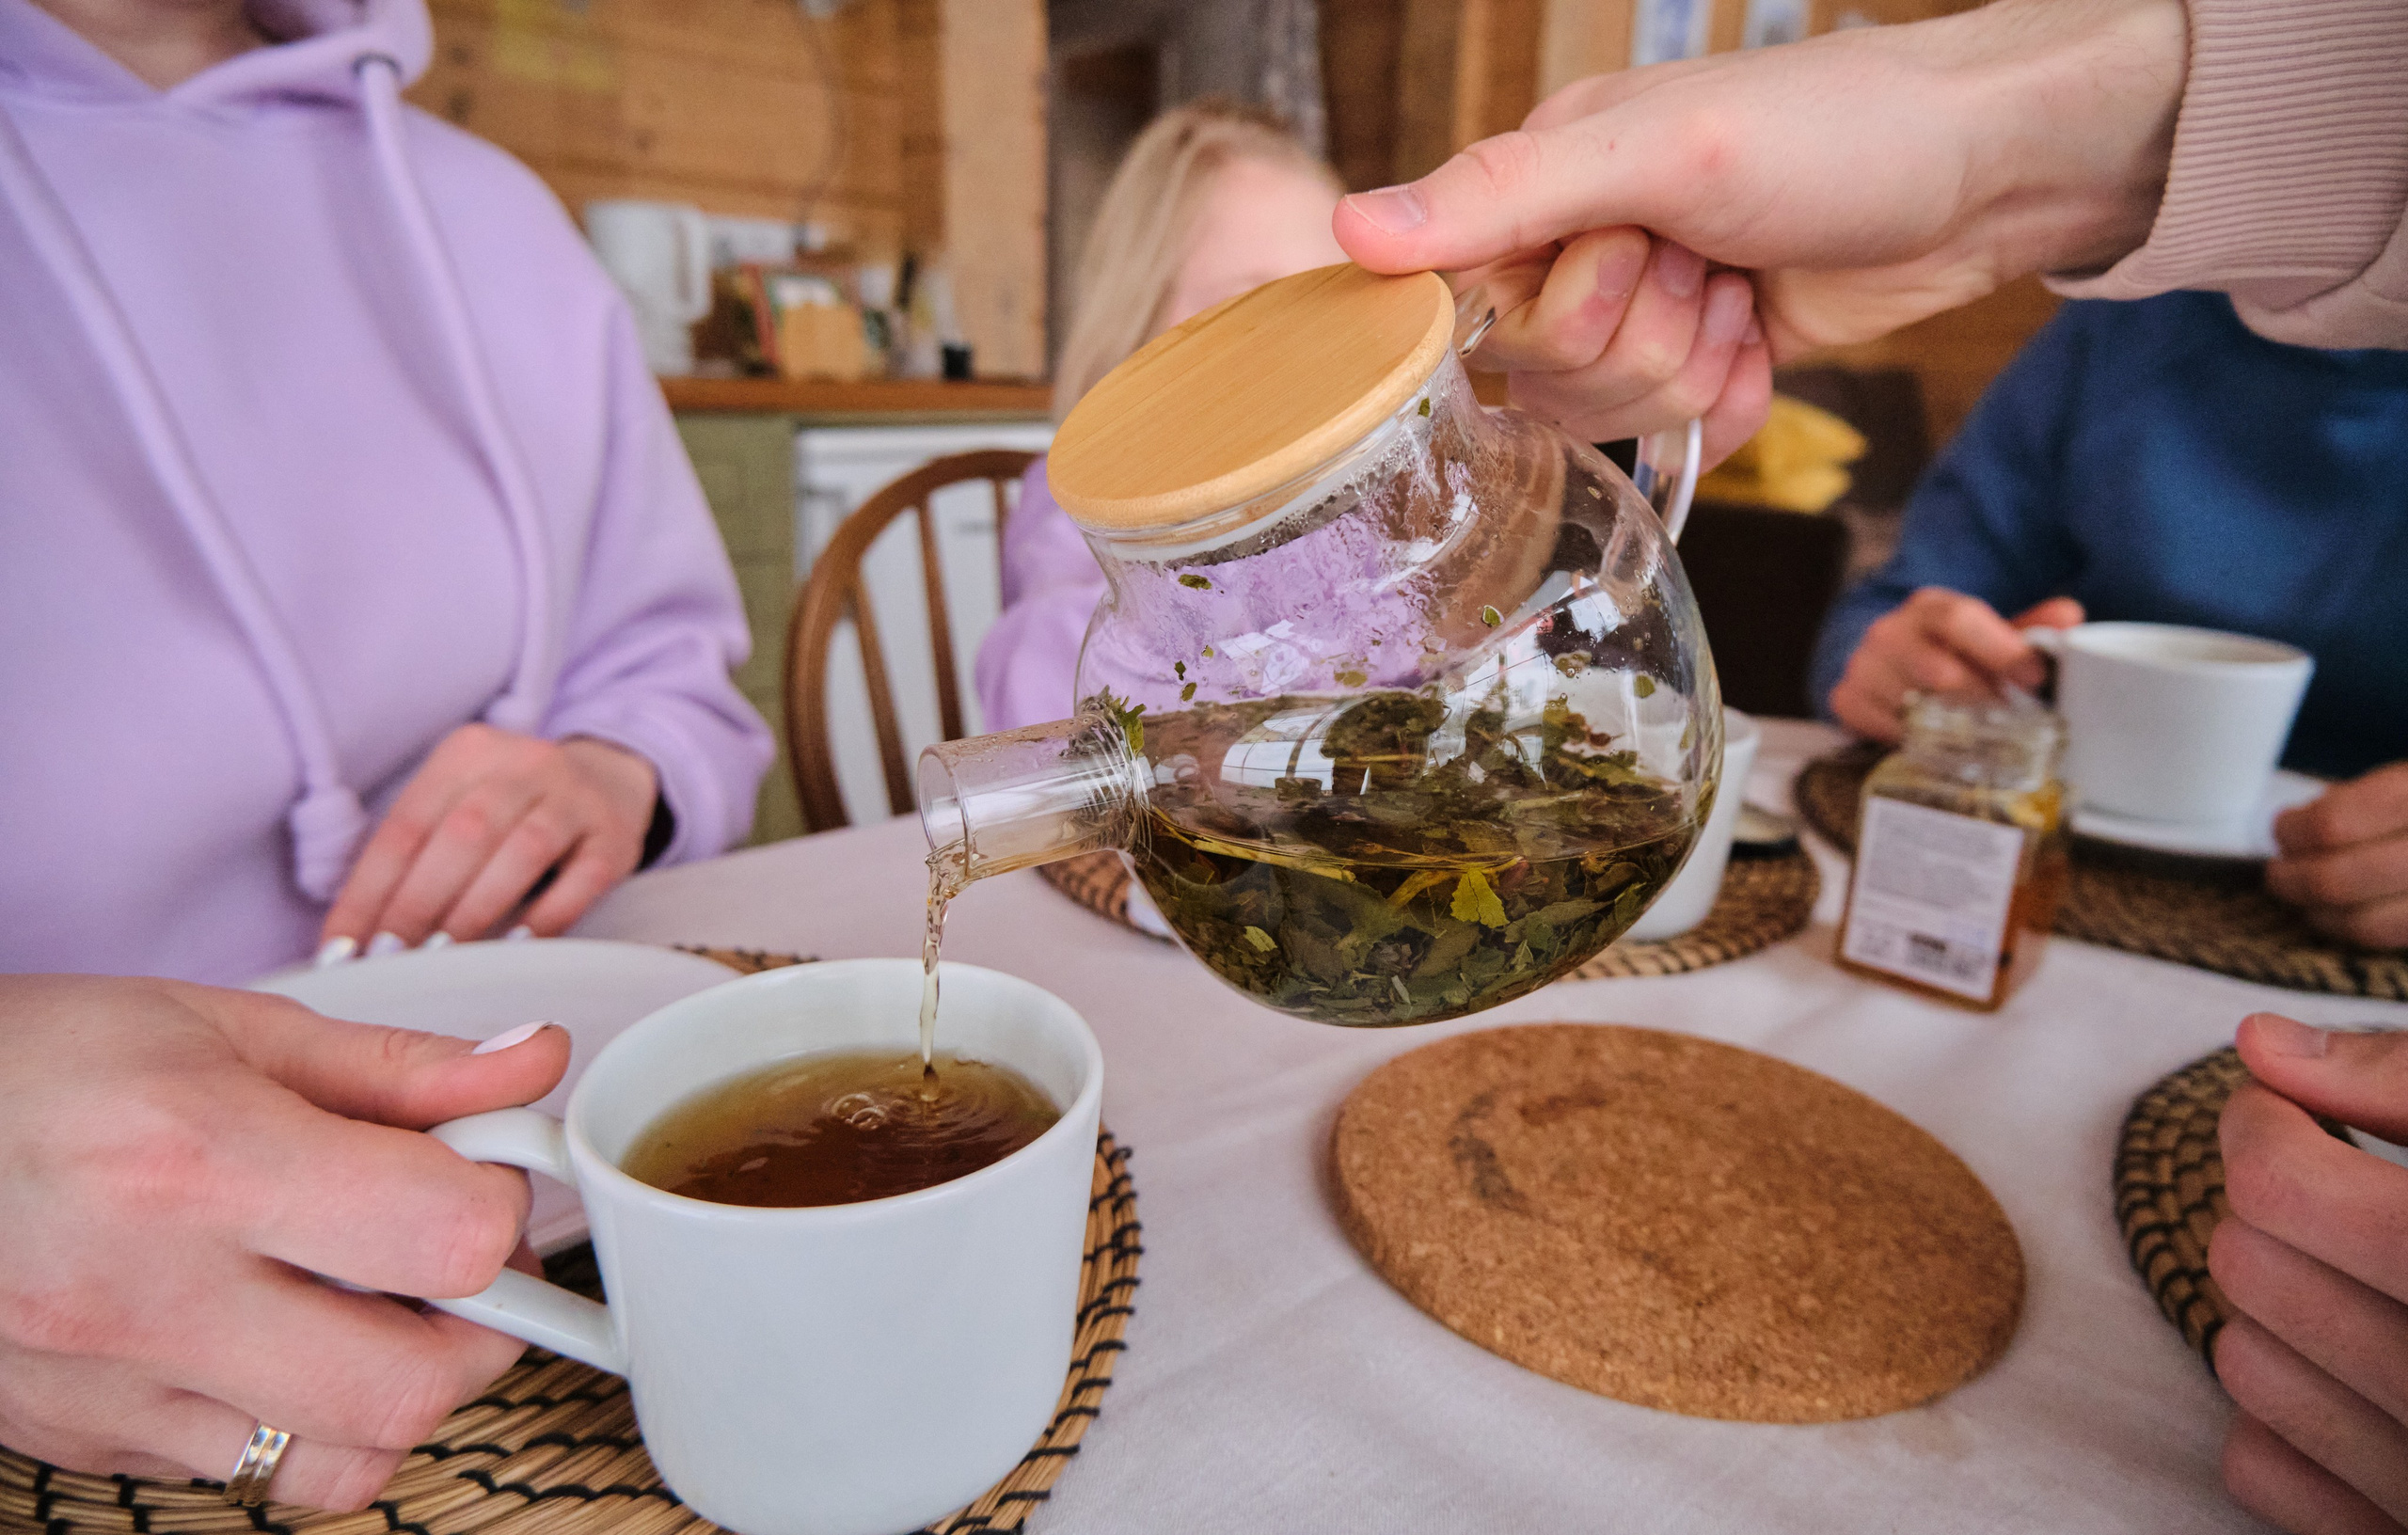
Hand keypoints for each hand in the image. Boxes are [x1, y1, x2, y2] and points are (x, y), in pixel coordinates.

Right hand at [0, 974, 571, 1508]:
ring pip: (344, 1463)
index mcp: (198, 1163)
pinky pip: (252, 1475)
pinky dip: (305, 1420)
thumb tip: (533, 1068)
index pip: (443, 1239)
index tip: (486, 1173)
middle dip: (482, 1327)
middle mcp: (149, 1296)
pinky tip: (285, 1338)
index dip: (501, 1206)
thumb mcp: (223, 1026)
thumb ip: (397, 1069)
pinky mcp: (90, 1444)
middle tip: (462, 1263)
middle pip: (410, 1386)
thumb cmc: (37, 1063)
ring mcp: (112, 1391)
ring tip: (381, 1307)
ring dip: (400, 1391)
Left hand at [324, 726, 657, 949]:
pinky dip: (545, 917)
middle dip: (417, 903)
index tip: (342, 947)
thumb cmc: (511, 810)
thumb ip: (415, 853)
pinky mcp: (615, 836)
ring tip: (442, 956)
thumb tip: (353, 934)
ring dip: (475, 910)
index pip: (406, 825)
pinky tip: (514, 946)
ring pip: (522, 852)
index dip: (369, 889)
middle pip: (463, 834)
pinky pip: (580, 881)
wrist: (608, 778)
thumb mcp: (459, 802)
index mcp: (467, 753)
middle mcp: (524, 763)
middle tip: (389, 958)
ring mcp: (576, 798)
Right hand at [1333, 0, 2184, 433]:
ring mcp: (1647, 311)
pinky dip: (1733, 399)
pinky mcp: (1708, 361)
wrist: (1991, 171)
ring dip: (1691, 368)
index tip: (1624, 262)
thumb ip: (1501, 194)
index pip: (1467, 306)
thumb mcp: (1658, 150)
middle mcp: (1581, 249)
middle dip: (1640, 338)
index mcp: (1546, 183)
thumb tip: (1347, 229)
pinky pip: (1672, 434)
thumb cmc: (1836, 127)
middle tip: (1706, 266)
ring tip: (1744, 293)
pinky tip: (1770, 339)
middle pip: (1542, 376)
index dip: (1548, 312)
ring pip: (1605, 415)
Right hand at [1826, 589, 2082, 742]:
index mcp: (1928, 606)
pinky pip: (1886, 729)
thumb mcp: (1986, 633)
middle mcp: (1888, 631)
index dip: (2000, 649)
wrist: (1881, 658)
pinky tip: (1935, 739)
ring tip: (1978, 735)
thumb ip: (2030, 628)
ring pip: (1914, 708)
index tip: (2034, 678)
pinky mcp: (1846, 699)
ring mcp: (1862, 666)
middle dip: (1982, 700)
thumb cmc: (1946, 648)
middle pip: (1938, 671)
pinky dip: (1916, 739)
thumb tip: (2070, 617)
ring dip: (1952, 726)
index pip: (1959, 619)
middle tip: (2011, 722)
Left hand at [2214, 1014, 2407, 1534]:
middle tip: (2337, 1193)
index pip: (2280, 1187)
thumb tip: (2261, 1047)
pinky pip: (2259, 1467)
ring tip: (2362, 1285)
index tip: (2284, 1110)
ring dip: (2275, 1309)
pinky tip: (2359, 1379)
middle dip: (2272, 1211)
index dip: (2260, 1125)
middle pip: (2246, 1265)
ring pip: (2240, 1364)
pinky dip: (2284, 1418)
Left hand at [2268, 765, 2407, 948]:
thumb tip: (2296, 826)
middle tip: (2278, 872)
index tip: (2282, 829)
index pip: (2337, 823)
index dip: (2297, 831)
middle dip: (2295, 879)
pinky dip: (2361, 934)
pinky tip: (2345, 919)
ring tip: (2303, 899)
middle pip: (2342, 879)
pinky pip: (2400, 941)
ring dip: (2321, 915)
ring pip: (2369, 924)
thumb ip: (2367, 798)